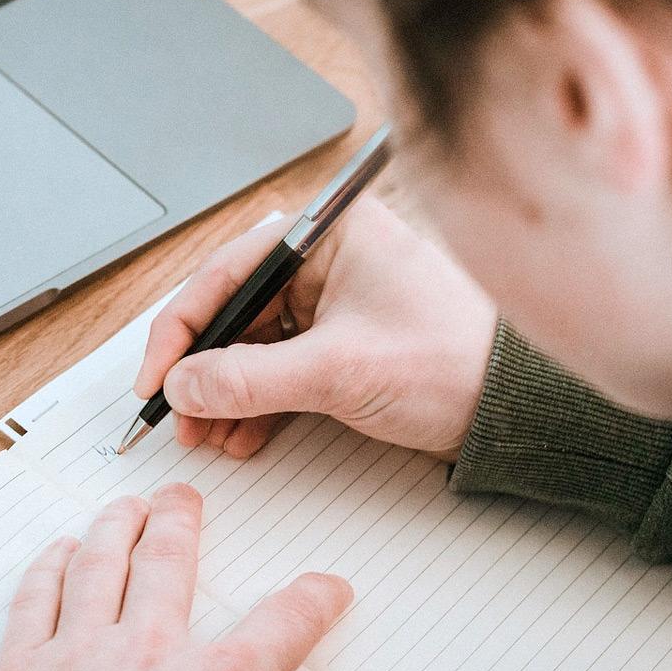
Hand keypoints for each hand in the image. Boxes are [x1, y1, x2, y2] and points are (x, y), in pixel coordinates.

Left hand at [0, 484, 399, 670]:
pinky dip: (49, 567)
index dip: (315, 599)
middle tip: (183, 498)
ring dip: (116, 527)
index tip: (328, 589)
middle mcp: (151, 650)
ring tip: (124, 507)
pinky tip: (58, 552)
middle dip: (182, 523)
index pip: (285, 621)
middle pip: (170, 564)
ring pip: (101, 565)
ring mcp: (80, 655)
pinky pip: (35, 599)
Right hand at [136, 194, 498, 459]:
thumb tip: (184, 385)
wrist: (514, 408)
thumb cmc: (453, 361)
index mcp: (327, 235)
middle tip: (179, 416)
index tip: (157, 379)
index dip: (180, 331)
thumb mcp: (337, 371)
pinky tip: (242, 435)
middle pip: (233, 312)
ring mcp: (334, 303)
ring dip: (224, 394)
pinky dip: (256, 404)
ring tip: (209, 434)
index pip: (225, 274)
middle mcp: (326, 261)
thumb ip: (249, 379)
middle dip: (202, 371)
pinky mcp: (343, 343)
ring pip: (252, 346)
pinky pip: (280, 369)